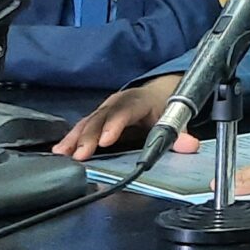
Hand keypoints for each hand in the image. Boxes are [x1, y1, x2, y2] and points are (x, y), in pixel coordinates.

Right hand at [53, 76, 185, 157]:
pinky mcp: (97, 118)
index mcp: (138, 101)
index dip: (115, 124)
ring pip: (88, 122)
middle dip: (89, 137)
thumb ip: (181, 133)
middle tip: (80, 155)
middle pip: (101, 117)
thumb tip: (190, 145)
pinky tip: (60, 151)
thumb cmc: (163, 108)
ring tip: (63, 153)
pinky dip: (70, 139)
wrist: (156, 94)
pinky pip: (82, 127)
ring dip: (74, 138)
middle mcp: (117, 102)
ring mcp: (105, 109)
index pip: (125, 111)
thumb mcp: (175, 118)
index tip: (106, 140)